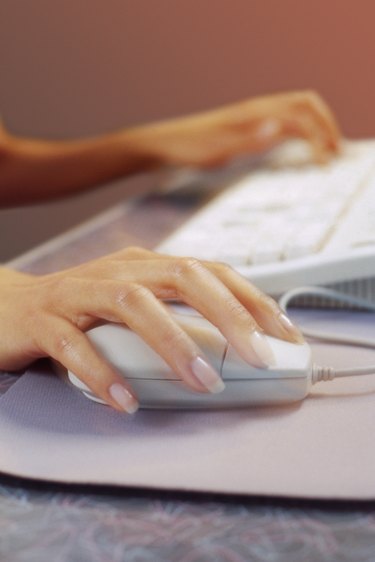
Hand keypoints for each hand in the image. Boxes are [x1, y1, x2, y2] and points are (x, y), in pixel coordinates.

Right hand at [0, 247, 302, 412]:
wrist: (7, 308)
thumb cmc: (82, 311)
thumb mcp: (136, 305)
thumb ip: (177, 316)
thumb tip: (234, 346)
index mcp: (145, 265)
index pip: (210, 270)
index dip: (251, 299)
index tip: (284, 334)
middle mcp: (118, 271)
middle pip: (181, 276)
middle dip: (227, 315)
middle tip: (257, 357)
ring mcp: (79, 292)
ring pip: (133, 304)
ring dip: (174, 344)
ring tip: (203, 383)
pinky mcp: (44, 320)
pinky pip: (75, 345)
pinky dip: (104, 373)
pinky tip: (127, 401)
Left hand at [128, 90, 340, 168]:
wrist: (165, 145)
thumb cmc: (188, 149)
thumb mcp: (218, 150)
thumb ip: (250, 139)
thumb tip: (280, 127)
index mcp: (254, 113)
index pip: (302, 114)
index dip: (320, 134)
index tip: (326, 159)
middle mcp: (256, 109)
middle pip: (305, 105)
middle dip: (325, 126)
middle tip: (334, 153)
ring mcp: (251, 115)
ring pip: (295, 111)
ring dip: (314, 127)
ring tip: (324, 152)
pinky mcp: (245, 124)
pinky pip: (281, 120)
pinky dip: (299, 130)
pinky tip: (298, 146)